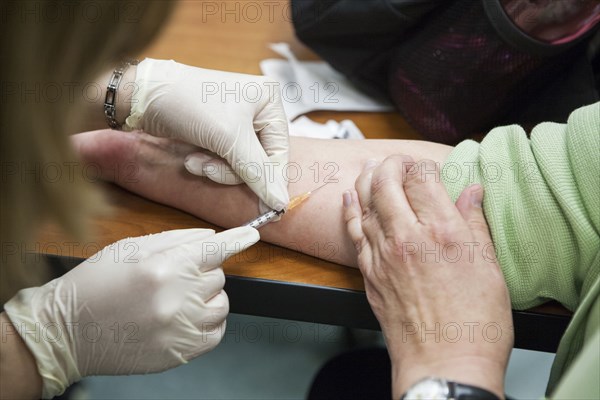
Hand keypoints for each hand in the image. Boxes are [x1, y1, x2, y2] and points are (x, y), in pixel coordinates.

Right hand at [4, 226, 258, 398]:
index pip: (215, 250)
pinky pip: (217, 333)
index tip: (252, 234)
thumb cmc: (95, 285)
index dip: (237, 239)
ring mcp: (179, 330)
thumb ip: (177, 240)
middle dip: (204, 271)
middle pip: (219, 276)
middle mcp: (175, 299)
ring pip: (222, 304)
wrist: (68, 330)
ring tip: (179, 298)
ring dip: (208, 296)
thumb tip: (213, 237)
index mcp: (162, 268)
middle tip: (177, 275)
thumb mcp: (130, 248)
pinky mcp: (179, 353)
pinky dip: (209, 322)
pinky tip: (186, 317)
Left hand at [124, 58, 288, 211]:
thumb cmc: (189, 104)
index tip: (267, 207)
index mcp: (270, 101)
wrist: (144, 96)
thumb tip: (282, 203)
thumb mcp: (229, 139)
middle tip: (208, 169)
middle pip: (261, 160)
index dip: (269, 179)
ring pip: (242, 165)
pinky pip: (227, 161)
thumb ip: (258, 172)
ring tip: (194, 161)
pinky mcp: (220, 132)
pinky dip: (210, 164)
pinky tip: (192, 157)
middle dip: (232, 170)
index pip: (280, 151)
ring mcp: (238, 122)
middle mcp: (258, 109)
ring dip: (217, 169)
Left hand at [343, 156, 512, 398]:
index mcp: (443, 232)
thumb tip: (472, 193)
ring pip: (365, 203)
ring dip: (367, 180)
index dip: (423, 166)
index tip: (427, 167)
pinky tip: (350, 197)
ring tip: (371, 168)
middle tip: (397, 161)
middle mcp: (408, 238)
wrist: (443, 364)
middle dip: (390, 164)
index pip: (422, 179)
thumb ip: (475, 224)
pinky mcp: (369, 273)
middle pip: (387, 183)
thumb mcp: (489, 268)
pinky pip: (354, 231)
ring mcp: (383, 255)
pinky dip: (350, 210)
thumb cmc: (474, 324)